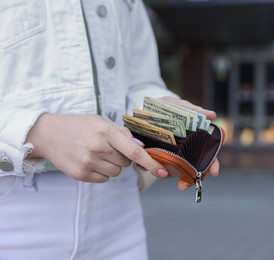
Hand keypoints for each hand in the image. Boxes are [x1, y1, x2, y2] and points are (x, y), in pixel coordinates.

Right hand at [26, 113, 168, 182]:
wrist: (48, 134)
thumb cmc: (79, 126)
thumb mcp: (102, 122)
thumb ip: (123, 134)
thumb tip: (141, 148)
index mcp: (106, 132)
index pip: (134, 152)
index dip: (151, 163)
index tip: (163, 172)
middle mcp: (98, 148)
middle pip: (126, 163)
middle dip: (122, 157)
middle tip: (108, 147)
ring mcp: (88, 163)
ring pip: (116, 172)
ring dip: (113, 165)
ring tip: (97, 153)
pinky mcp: (81, 175)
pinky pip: (104, 179)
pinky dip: (102, 172)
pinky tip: (90, 160)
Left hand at [159, 96, 219, 190]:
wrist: (147, 107)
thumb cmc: (169, 107)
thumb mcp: (181, 106)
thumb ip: (195, 111)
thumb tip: (212, 115)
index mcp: (196, 140)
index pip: (209, 155)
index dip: (212, 164)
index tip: (214, 173)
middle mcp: (186, 150)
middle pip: (193, 168)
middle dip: (189, 179)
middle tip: (183, 186)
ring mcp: (172, 154)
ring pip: (176, 170)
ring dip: (171, 176)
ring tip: (164, 175)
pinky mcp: (158, 154)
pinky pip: (160, 165)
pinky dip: (157, 169)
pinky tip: (152, 168)